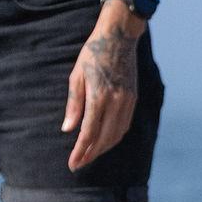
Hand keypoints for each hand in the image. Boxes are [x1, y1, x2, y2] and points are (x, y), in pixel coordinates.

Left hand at [62, 5, 143, 169]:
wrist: (119, 37)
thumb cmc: (93, 54)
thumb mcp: (77, 76)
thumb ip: (74, 104)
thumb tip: (68, 129)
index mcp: (99, 96)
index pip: (89, 133)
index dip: (81, 151)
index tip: (72, 163)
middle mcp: (116, 102)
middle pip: (104, 138)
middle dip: (90, 154)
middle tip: (78, 164)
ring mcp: (127, 101)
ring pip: (116, 134)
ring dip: (103, 148)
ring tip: (89, 155)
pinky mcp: (133, 98)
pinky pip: (124, 125)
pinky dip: (114, 137)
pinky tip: (105, 141)